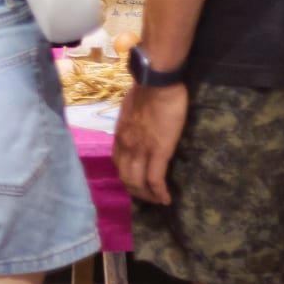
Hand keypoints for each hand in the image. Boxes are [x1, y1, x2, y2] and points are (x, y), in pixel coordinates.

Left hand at [113, 81, 187, 205]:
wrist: (156, 82)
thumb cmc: (147, 90)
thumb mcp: (130, 109)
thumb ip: (131, 122)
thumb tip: (137, 125)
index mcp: (120, 135)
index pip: (117, 163)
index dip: (126, 175)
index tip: (135, 182)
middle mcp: (126, 146)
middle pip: (126, 177)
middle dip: (136, 191)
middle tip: (147, 197)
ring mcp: (141, 150)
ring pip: (138, 182)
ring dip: (147, 195)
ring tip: (157, 201)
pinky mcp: (159, 151)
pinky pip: (156, 178)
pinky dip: (159, 192)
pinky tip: (166, 199)